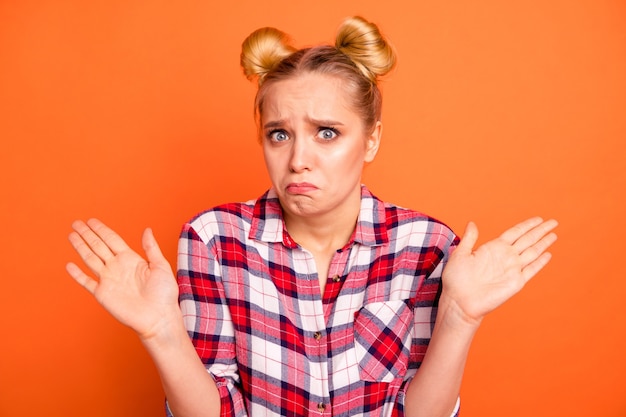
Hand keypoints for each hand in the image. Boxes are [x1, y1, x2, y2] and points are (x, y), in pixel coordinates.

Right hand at [66, 219, 180, 340]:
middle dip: (87, 234)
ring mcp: (109, 280)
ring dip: (80, 247)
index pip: (112, 240)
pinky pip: (87, 282)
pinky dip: (77, 274)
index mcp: (131, 259)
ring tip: (71, 235)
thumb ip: (151, 248)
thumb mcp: (161, 266)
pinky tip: (69, 265)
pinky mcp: (103, 294)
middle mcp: (117, 267)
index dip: (101, 230)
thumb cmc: (164, 293)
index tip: (91, 220)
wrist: (158, 317)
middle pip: (98, 246)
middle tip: (76, 223)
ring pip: (90, 259)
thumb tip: (147, 229)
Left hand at [441, 217, 557, 324]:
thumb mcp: (460, 254)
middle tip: (553, 221)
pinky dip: (540, 262)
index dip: (527, 225)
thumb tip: (472, 222)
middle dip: (540, 230)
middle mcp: (505, 256)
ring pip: (532, 252)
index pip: (515, 233)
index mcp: (493, 248)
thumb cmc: (456, 279)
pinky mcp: (515, 282)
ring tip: (554, 234)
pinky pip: (531, 270)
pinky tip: (548, 254)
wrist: (459, 301)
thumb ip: (469, 238)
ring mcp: (512, 269)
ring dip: (544, 243)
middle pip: (527, 239)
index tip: (539, 219)